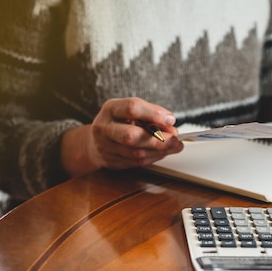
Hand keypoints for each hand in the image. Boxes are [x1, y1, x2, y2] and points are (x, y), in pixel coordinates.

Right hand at [62, 97, 182, 175]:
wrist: (96, 141)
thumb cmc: (119, 122)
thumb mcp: (132, 112)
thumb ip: (151, 116)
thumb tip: (171, 128)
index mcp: (110, 109)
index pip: (132, 108)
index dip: (154, 114)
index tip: (171, 119)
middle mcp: (104, 127)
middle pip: (131, 136)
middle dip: (158, 139)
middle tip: (175, 139)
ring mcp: (105, 147)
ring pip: (136, 153)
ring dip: (159, 151)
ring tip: (174, 146)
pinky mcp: (110, 161)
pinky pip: (136, 162)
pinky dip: (153, 157)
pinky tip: (162, 152)